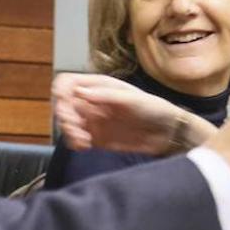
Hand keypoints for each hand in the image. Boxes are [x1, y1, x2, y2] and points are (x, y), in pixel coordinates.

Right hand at [52, 73, 215, 153]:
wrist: (168, 133)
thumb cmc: (154, 108)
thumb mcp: (131, 99)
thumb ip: (105, 96)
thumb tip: (78, 92)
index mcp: (98, 86)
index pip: (67, 83)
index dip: (61, 92)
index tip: (66, 105)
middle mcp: (91, 101)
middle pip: (62, 104)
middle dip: (65, 116)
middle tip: (77, 128)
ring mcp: (93, 120)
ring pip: (66, 123)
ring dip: (69, 131)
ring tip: (84, 140)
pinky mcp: (96, 138)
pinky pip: (76, 139)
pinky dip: (75, 142)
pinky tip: (86, 146)